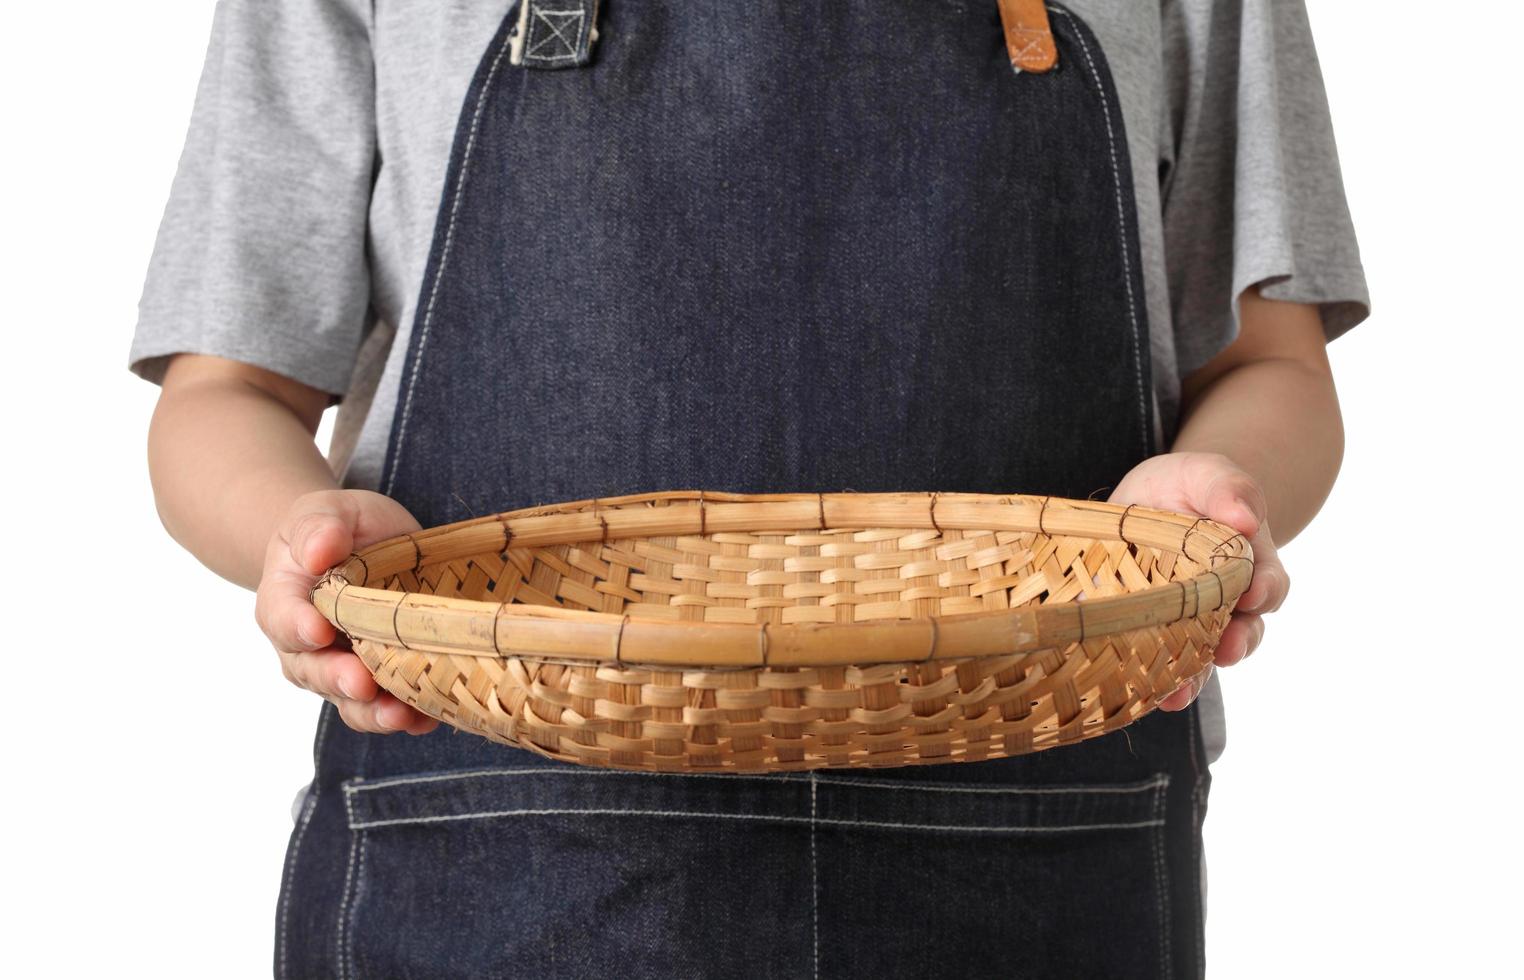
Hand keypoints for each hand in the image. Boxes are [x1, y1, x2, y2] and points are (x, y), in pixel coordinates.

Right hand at [254, 489, 439, 734]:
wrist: (358, 548)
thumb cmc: (337, 529)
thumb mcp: (326, 511)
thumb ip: (319, 527)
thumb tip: (317, 552)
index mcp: (284, 599)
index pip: (283, 618)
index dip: (299, 628)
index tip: (319, 632)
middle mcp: (306, 645)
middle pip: (314, 671)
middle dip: (339, 680)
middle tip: (363, 684)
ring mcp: (341, 667)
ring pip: (350, 701)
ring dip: (374, 713)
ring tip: (401, 716)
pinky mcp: (378, 680)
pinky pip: (386, 706)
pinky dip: (408, 716)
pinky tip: (430, 717)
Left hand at [1107, 451, 1288, 710]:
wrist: (1148, 502)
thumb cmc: (1185, 487)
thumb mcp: (1205, 474)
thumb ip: (1228, 487)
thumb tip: (1247, 518)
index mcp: (1248, 564)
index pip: (1268, 584)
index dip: (1264, 591)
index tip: (1253, 594)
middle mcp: (1227, 602)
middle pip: (1244, 630)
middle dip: (1238, 643)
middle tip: (1227, 650)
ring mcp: (1191, 622)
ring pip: (1203, 657)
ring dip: (1195, 677)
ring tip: (1178, 694)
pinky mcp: (1152, 634)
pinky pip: (1162, 665)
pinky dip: (1155, 682)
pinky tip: (1144, 696)